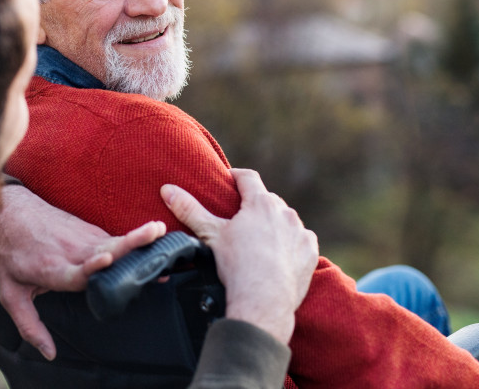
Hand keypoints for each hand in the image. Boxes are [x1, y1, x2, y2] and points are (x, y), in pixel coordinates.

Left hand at [0, 183, 165, 359]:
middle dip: (130, 243)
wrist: (9, 213)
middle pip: (106, 249)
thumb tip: (50, 353)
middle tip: (154, 235)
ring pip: (115, 241)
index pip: (77, 270)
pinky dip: (133, 240)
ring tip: (160, 232)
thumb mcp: (11, 295)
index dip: (93, 266)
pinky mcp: (90, 230)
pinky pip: (114, 239)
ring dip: (138, 237)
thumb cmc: (11, 255)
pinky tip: (152, 239)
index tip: (108, 259)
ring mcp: (83, 238)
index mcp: (54, 270)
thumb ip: (30, 326)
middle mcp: (72, 252)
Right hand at [161, 168, 317, 344]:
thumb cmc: (236, 266)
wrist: (263, 301)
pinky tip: (279, 256)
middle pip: (268, 200)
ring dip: (275, 224)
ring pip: (286, 220)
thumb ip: (189, 209)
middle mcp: (285, 213)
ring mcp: (300, 232)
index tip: (229, 180)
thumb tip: (167, 189)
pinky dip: (291, 244)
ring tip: (260, 239)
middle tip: (241, 218)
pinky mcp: (310, 252)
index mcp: (260, 203)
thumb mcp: (210, 235)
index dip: (236, 176)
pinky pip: (301, 240)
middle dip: (255, 205)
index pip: (248, 177)